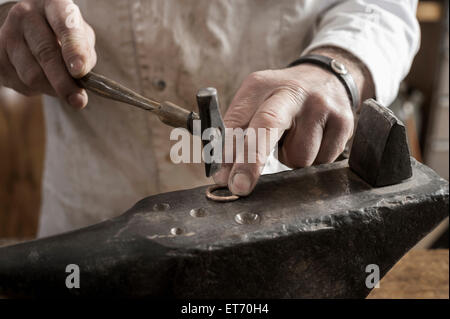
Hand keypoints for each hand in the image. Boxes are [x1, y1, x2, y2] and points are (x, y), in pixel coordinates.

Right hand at [0, 0, 95, 107]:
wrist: (29, 29)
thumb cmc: (64, 34)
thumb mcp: (81, 36)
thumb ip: (85, 54)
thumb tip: (80, 78)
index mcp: (53, 5)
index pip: (65, 26)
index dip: (73, 50)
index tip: (80, 71)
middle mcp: (26, 14)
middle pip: (45, 53)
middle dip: (64, 82)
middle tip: (78, 101)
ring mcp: (7, 33)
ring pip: (32, 74)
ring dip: (53, 89)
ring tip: (64, 88)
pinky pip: (21, 83)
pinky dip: (38, 90)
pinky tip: (43, 80)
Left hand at [213, 48, 373, 195]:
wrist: (326, 78)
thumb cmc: (281, 100)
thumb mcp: (255, 104)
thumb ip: (236, 134)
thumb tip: (223, 175)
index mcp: (259, 86)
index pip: (237, 120)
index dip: (227, 151)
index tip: (220, 176)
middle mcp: (290, 92)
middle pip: (267, 125)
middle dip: (251, 161)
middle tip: (239, 187)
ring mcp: (320, 105)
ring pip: (298, 157)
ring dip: (292, 160)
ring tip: (294, 139)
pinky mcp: (343, 121)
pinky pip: (322, 161)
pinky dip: (314, 159)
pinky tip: (314, 140)